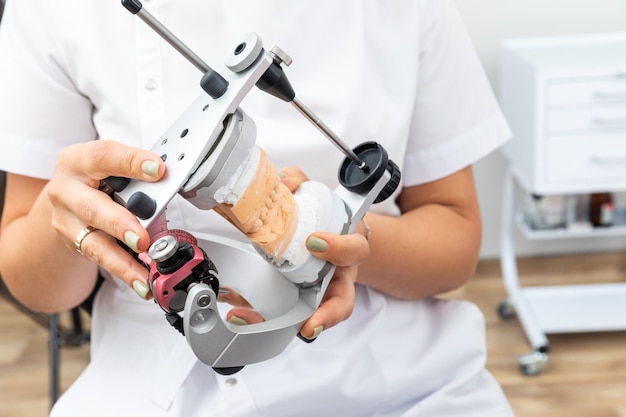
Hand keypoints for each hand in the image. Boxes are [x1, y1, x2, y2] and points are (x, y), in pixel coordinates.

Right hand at [47, 140, 164, 295]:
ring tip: (145, 274)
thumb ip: (136, 173)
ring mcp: (66, 220)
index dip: (131, 162)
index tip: (159, 170)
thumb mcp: (112, 166)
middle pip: (92, 207)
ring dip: (123, 261)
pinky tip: (141, 282)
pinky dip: (124, 272)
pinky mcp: (73, 243)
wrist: (66, 198)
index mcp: (79, 160)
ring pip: (94, 242)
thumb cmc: (98, 178)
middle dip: (120, 224)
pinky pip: (100, 259)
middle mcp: (66, 189)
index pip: (105, 156)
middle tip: (143, 239)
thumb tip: (169, 181)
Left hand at [221, 166, 369, 339]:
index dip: (337, 248)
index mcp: (349, 249)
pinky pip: (286, 313)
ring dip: (288, 323)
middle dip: (326, 315)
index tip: (314, 242)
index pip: (354, 250)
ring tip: (256, 321)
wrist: (332, 237)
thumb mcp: (319, 197)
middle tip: (309, 323)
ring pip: (314, 315)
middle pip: (342, 302)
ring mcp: (322, 293)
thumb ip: (301, 184)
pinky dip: (263, 316)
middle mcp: (339, 277)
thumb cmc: (327, 222)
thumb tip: (282, 180)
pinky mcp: (301, 300)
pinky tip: (239, 313)